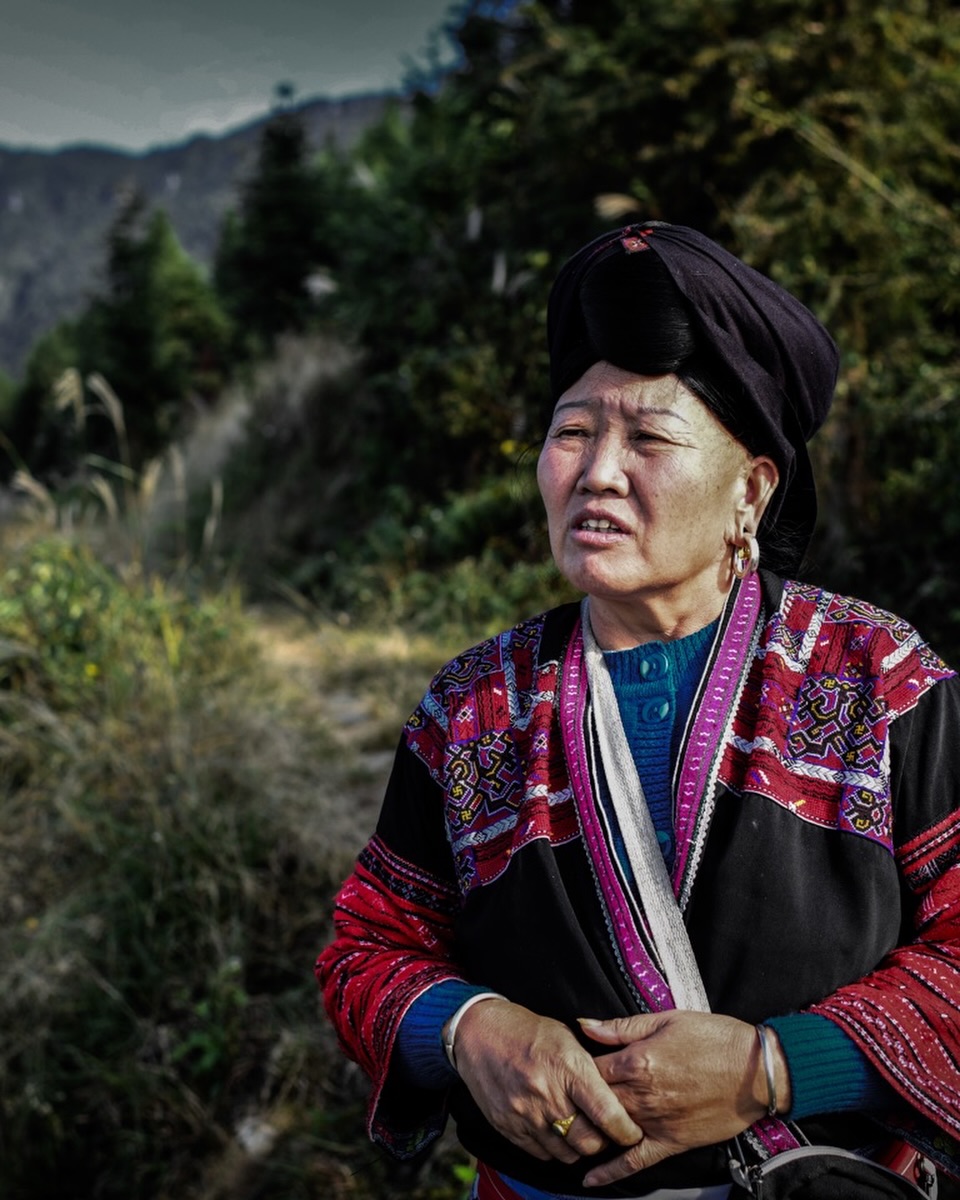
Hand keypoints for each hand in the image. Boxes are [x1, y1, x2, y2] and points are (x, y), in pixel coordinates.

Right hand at [449, 998, 643, 1164]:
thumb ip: (589, 1068)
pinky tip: (554, 1130)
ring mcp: (526, 1114)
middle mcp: (548, 1094)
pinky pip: (542, 1154)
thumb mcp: (565, 1036)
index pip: (607, 1113)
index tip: (632, 1132)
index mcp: (568, 1067)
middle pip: (589, 1142)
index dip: (626, 1131)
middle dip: (603, 1142)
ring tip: (578, 1130)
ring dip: (578, 1147)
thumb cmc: (526, 1030)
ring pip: (567, 1153)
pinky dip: (554, 1148)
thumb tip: (614, 1094)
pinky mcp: (508, 1127)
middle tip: (604, 1131)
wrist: (478, 1033)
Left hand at [578, 1011, 790, 1186]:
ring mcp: (655, 1121)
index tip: (566, 1067)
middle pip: (594, 1102)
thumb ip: (622, 1026)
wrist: (756, 1070)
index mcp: (637, 1061)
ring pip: (609, 1131)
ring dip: (588, 1131)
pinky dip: (611, 1172)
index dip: (575, 1068)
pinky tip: (590, 1179)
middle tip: (562, 1099)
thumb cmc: (714, 1038)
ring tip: (568, 1130)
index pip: (590, 1069)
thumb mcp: (666, 1019)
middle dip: (576, 1101)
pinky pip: (636, 1161)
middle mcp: (642, 1095)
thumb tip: (585, 1025)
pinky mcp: (672, 1142)